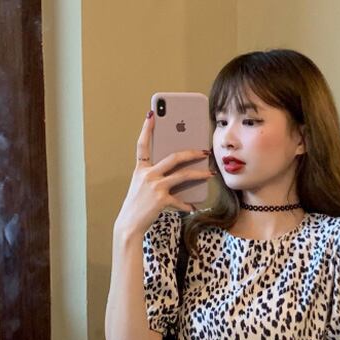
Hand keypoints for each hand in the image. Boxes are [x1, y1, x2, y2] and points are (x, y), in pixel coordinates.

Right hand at [114, 110, 215, 236]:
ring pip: (182, 175)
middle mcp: (147, 174)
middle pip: (173, 157)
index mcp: (140, 169)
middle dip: (191, 152)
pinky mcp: (161, 199)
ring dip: (199, 174)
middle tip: (204, 150)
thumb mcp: (142, 186)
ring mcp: (154, 186)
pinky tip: (193, 207)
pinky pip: (180, 200)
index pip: (142, 145)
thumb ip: (155, 176)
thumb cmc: (137, 205)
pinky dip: (188, 204)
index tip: (152, 114)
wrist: (129, 224)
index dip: (146, 129)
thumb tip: (177, 172)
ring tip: (210, 173)